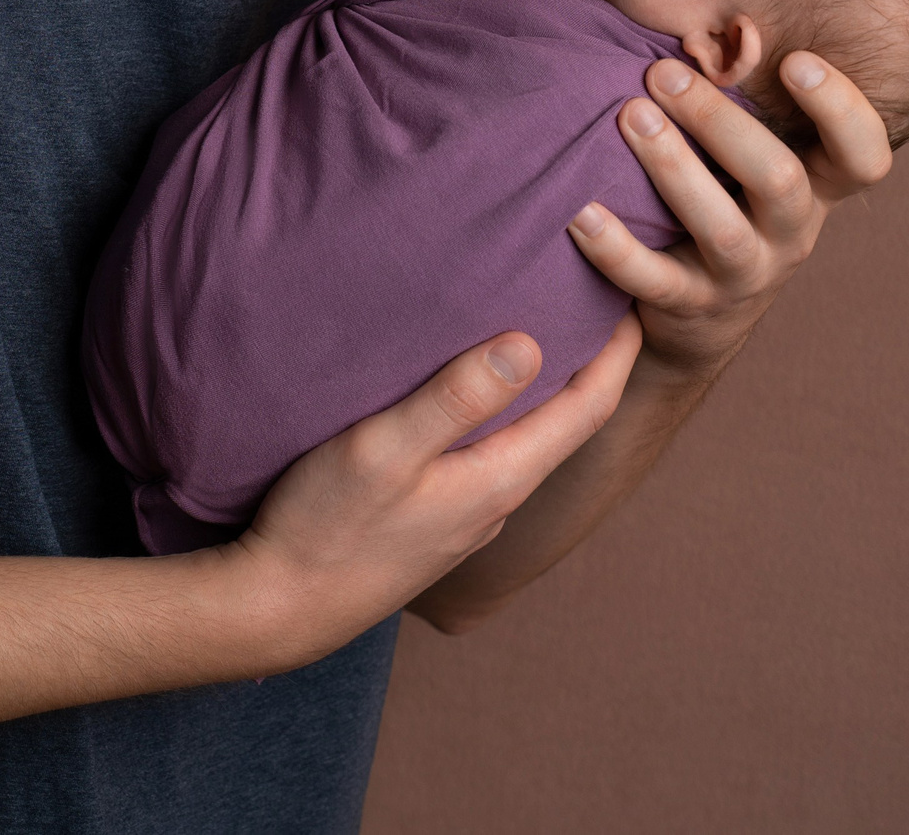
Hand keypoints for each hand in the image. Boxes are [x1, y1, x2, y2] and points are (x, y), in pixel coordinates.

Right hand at [226, 315, 641, 664]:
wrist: (278, 610)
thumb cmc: (325, 526)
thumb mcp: (384, 449)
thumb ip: (455, 398)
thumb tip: (529, 344)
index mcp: (498, 478)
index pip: (587, 408)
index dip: (617, 352)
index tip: (631, 298)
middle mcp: (496, 502)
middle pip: (565, 424)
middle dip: (588, 364)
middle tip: (594, 304)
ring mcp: (466, 519)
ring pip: (525, 442)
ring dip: (542, 392)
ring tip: (538, 335)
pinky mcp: (434, 524)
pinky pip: (488, 458)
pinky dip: (500, 417)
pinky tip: (472, 400)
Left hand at [566, 51, 891, 392]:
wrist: (699, 316)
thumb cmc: (716, 194)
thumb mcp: (741, 152)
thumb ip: (730, 88)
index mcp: (814, 184)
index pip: (862, 154)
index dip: (841, 109)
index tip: (795, 60)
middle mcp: (792, 230)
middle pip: (780, 179)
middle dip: (721, 122)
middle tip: (663, 72)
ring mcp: (745, 274)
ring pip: (723, 230)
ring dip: (674, 170)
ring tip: (629, 117)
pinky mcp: (690, 306)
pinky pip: (654, 281)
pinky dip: (615, 248)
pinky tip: (580, 213)